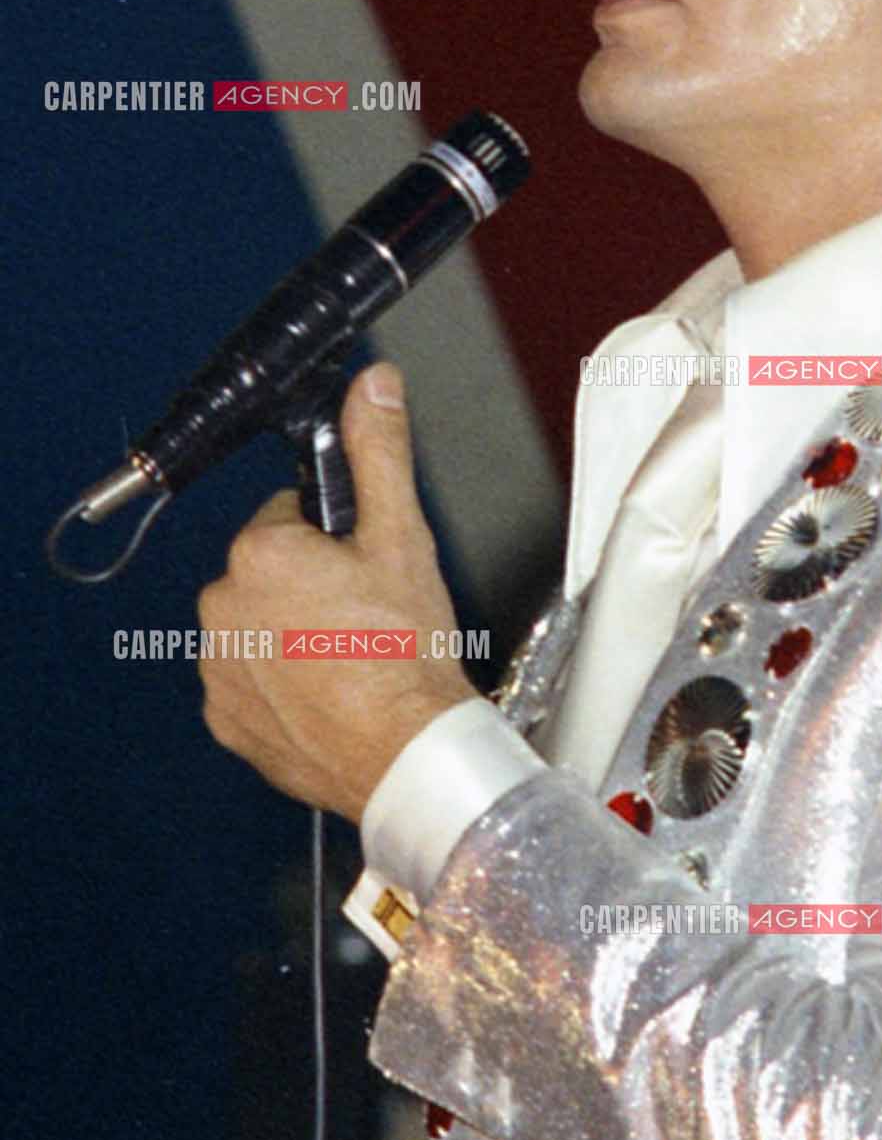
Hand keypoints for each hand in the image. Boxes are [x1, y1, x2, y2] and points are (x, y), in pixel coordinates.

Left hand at [198, 362, 474, 821]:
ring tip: (353, 659)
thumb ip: (379, 453)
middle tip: (365, 615)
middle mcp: (223, 607)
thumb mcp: (403, 536)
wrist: (404, 753)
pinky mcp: (226, 719)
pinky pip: (250, 683)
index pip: (288, 518)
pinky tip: (330, 694)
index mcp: (260, 554)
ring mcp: (218, 668)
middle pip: (269, 573)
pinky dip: (283, 687)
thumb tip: (374, 387)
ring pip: (258, 626)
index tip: (363, 569)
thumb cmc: (405, 654)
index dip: (333, 539)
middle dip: (310, 586)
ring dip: (294, 635)